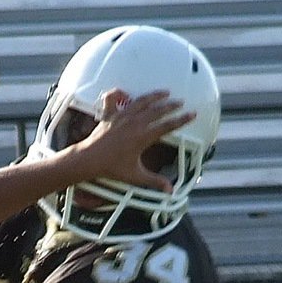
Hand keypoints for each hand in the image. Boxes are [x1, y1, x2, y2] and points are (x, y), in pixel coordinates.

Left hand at [81, 89, 195, 192]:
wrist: (89, 160)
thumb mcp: (135, 175)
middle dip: (171, 105)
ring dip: (154, 96)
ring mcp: (121, 117)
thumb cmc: (111, 168)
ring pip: (141, 101)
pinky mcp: (109, 115)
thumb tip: (169, 190)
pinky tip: (125, 92)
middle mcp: (134, 123)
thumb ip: (154, 181)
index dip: (182, 119)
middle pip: (158, 110)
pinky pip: (113, 99)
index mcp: (143, 136)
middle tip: (181, 103)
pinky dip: (118, 93)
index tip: (192, 114)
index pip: (168, 125)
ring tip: (164, 92)